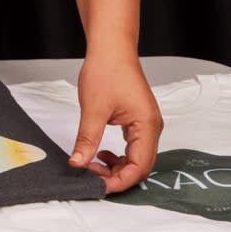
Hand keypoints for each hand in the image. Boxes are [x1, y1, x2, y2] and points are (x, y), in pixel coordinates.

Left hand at [68, 52, 162, 192]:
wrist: (110, 47)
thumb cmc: (106, 70)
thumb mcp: (93, 109)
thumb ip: (87, 140)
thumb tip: (78, 164)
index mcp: (147, 126)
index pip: (139, 167)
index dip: (119, 181)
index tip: (97, 184)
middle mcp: (152, 127)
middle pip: (141, 166)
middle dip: (117, 175)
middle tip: (92, 174)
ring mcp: (146, 123)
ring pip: (137, 157)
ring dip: (117, 166)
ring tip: (94, 163)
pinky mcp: (138, 119)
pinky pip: (133, 146)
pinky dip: (119, 154)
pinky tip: (102, 152)